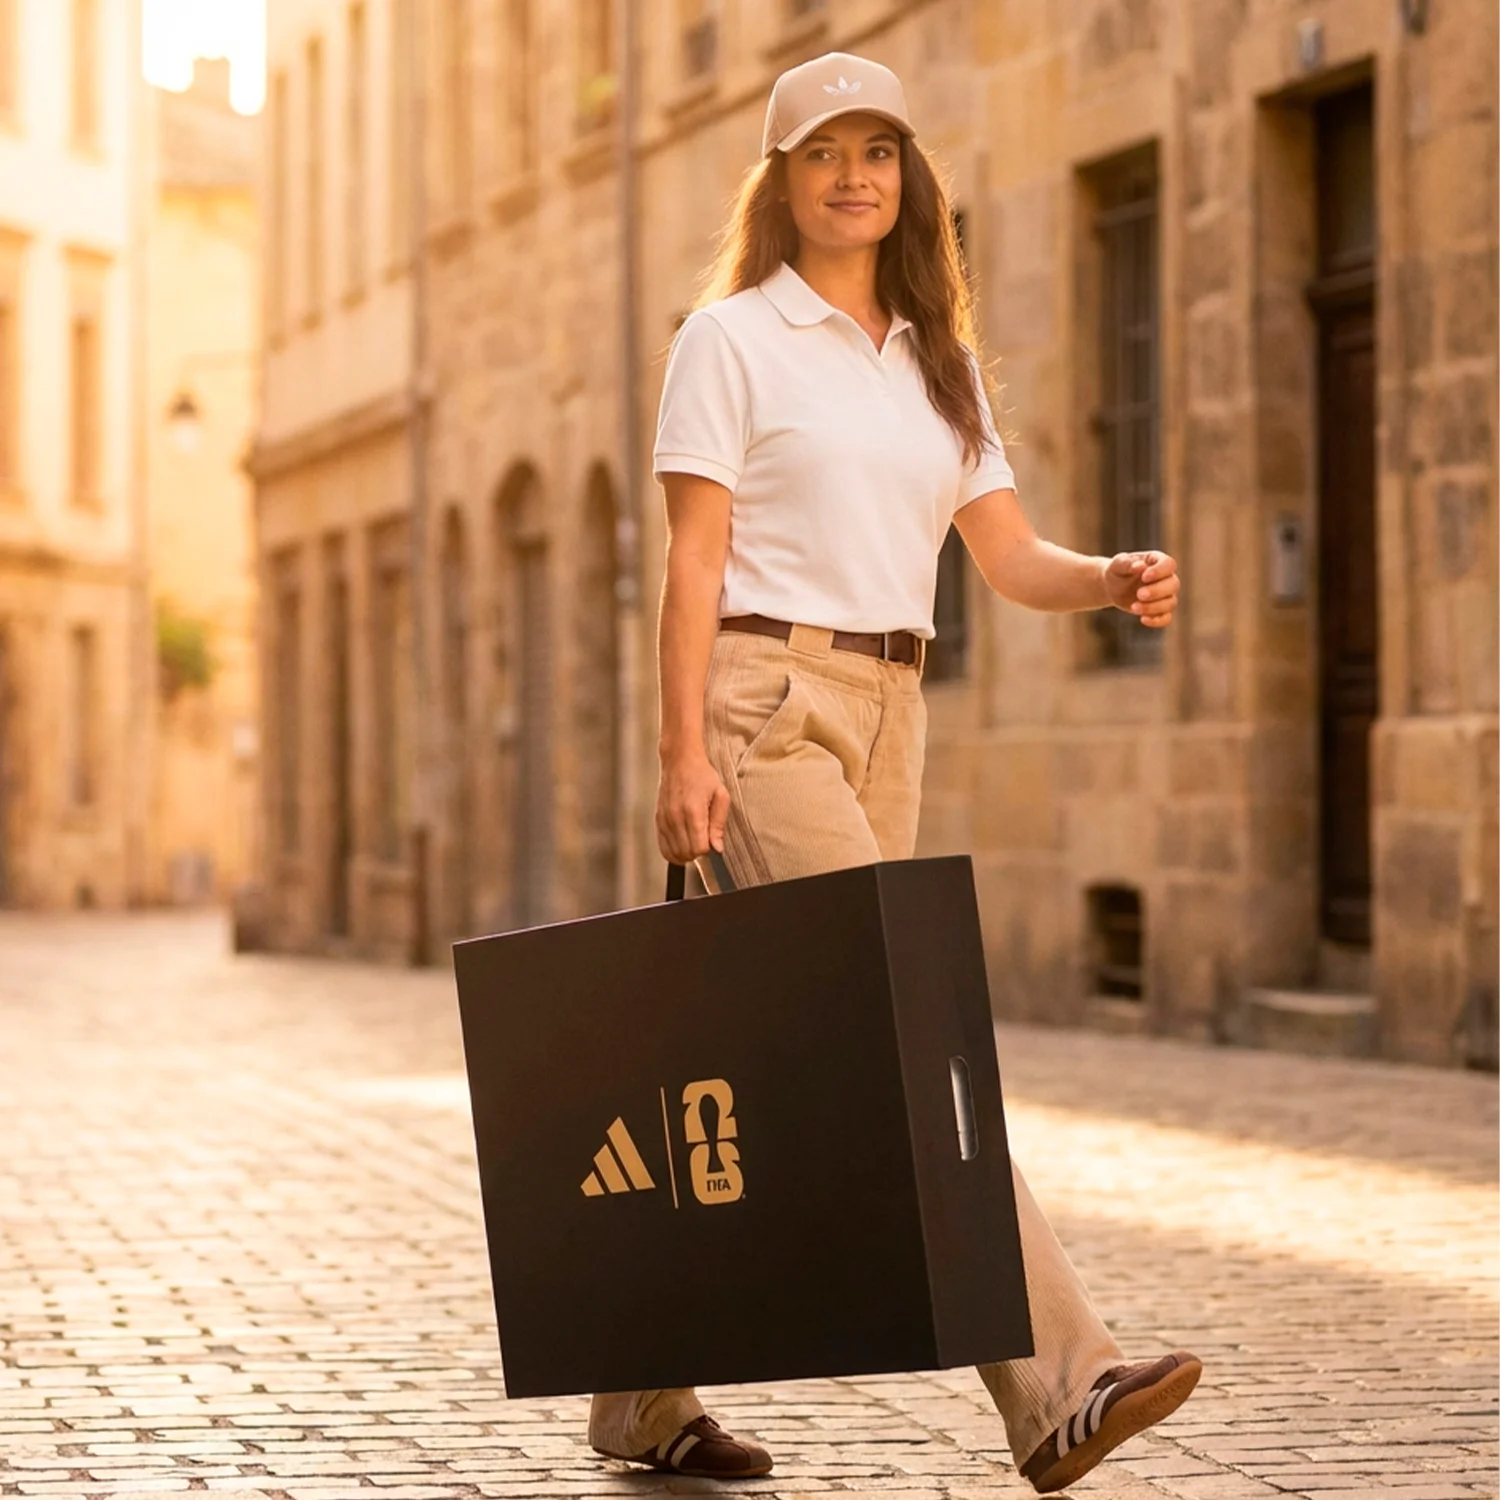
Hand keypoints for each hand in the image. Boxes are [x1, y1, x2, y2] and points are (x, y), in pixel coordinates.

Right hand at [656, 748, 730, 864]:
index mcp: (693, 811)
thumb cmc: (702, 775)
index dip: (709, 849)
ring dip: (686, 854)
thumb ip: (719, 823)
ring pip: (673, 853)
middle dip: (698, 853)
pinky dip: (673, 851)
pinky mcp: (658, 820)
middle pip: (686, 853)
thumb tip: (717, 847)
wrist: (680, 761)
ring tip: (694, 842)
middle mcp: (676, 817)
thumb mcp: (720, 795)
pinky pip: (662, 847)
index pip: (699, 847)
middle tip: (704, 841)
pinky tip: (682, 844)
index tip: (712, 840)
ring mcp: (664, 819)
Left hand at [1102, 550, 1179, 627]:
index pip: (1169, 564)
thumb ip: (1127, 563)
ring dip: (1154, 607)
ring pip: (1171, 603)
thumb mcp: (1117, 564)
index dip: (1160, 571)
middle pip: (1173, 584)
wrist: (1112, 586)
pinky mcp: (1159, 610)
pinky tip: (1142, 619)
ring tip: (1133, 607)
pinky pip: (1166, 618)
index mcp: (1158, 561)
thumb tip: (1140, 566)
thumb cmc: (1117, 571)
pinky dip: (1157, 621)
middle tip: (1139, 594)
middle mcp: (1166, 577)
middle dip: (1157, 591)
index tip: (1144, 577)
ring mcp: (1165, 595)